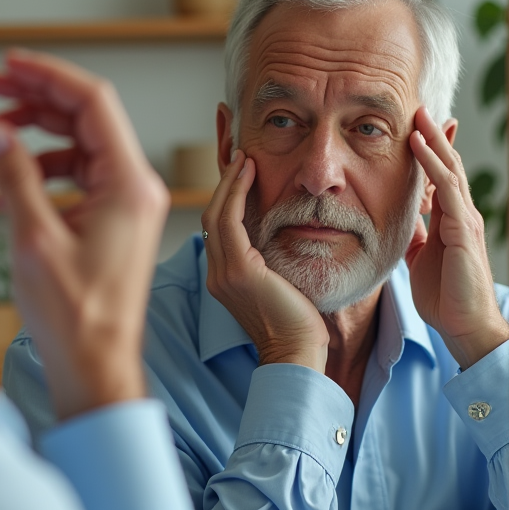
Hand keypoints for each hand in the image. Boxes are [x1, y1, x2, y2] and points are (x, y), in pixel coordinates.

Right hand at [0, 49, 168, 419]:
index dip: (48, 76)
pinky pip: (81, 177)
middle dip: (40, 97)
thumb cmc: (74, 316)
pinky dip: (47, 168)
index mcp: (129, 184)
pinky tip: (14, 180)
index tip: (10, 64)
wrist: (95, 366)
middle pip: (88, 118)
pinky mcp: (114, 224)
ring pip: (82, 146)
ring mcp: (127, 206)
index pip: (92, 102)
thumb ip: (14, 176)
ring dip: (40, 132)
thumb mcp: (33, 238)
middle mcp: (136, 188)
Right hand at [200, 149, 328, 371]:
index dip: (225, 198)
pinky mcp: (239, 269)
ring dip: (230, 182)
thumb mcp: (279, 285)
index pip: (217, 230)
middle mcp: (216, 275)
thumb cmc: (297, 324)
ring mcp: (224, 273)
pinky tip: (249, 174)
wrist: (297, 352)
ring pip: (217, 214)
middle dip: (224, 184)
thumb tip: (280, 236)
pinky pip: (229, 221)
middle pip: (211, 217)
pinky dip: (236, 193)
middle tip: (241, 156)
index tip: (241, 173)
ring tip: (244, 159)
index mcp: (223, 279)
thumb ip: (269, 263)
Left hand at [406, 108, 508, 368]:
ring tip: (418, 116)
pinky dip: (432, 166)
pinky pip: (447, 190)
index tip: (417, 128)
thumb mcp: (420, 260)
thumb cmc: (445, 297)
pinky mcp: (463, 230)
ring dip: (433, 141)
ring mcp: (465, 220)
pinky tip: (419, 147)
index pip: (441, 178)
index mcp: (451, 221)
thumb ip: (414, 238)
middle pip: (448, 166)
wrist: (464, 327)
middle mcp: (461, 215)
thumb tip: (400, 223)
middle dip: (434, 136)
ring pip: (449, 170)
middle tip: (418, 108)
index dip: (430, 153)